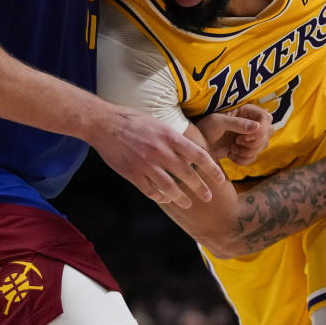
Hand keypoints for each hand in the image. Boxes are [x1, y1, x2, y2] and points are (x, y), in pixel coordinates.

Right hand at [92, 107, 226, 208]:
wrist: (105, 124)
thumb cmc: (133, 121)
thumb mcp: (159, 123)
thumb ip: (174, 139)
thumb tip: (191, 151)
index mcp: (170, 136)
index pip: (198, 155)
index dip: (212, 169)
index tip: (220, 179)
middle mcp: (161, 151)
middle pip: (187, 175)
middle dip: (201, 188)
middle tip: (208, 197)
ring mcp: (146, 164)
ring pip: (170, 188)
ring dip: (181, 198)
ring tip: (187, 203)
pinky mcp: (133, 174)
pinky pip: (150, 191)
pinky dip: (160, 197)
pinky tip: (165, 199)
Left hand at [196, 103, 272, 165]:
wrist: (196, 145)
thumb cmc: (204, 128)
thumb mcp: (218, 122)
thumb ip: (237, 123)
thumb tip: (257, 126)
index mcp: (245, 111)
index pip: (266, 117)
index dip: (261, 129)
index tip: (245, 136)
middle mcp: (250, 123)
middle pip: (268, 133)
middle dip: (254, 142)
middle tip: (238, 142)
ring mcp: (249, 136)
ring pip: (263, 146)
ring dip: (248, 152)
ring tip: (232, 149)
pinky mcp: (245, 149)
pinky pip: (254, 157)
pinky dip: (244, 159)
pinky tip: (231, 155)